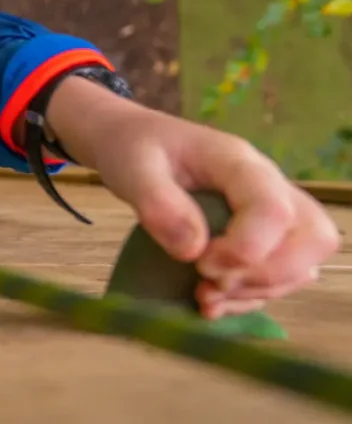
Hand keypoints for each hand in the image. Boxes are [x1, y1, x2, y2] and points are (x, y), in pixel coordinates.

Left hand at [47, 77, 340, 317]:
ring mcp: (271, 214)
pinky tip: (208, 303)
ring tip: (203, 295)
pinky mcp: (262, 239)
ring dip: (258, 291)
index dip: (246, 248)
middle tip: (209, 281)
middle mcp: (268, 187)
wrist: (134, 144)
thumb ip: (157, 203)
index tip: (200, 263)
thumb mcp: (133, 167)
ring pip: (303, 264)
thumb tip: (192, 251)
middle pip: (313, 237)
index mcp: (238, 162)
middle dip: (267, 274)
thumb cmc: (136, 149)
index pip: (273, 209)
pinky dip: (250, 298)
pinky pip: (280, 279)